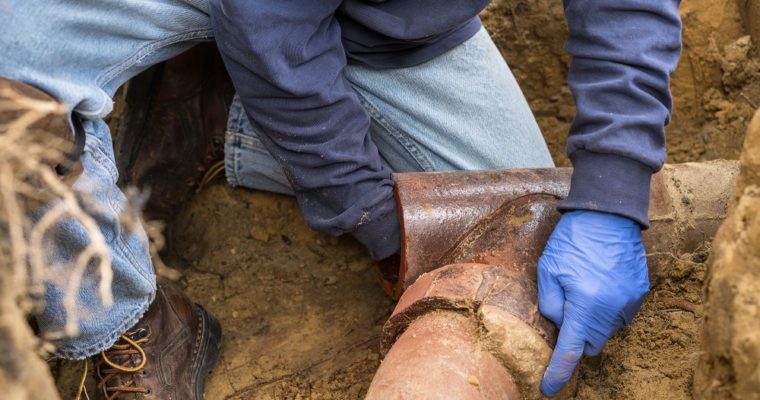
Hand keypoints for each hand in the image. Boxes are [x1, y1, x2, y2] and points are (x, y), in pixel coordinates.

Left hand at [537, 210, 648, 395]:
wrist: (609, 213)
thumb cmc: (573, 239)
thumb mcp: (548, 269)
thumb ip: (550, 303)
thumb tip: (558, 325)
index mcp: (585, 304)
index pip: (570, 350)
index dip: (558, 373)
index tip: (549, 389)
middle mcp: (611, 308)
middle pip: (591, 343)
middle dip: (576, 337)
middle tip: (566, 309)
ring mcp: (629, 302)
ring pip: (606, 329)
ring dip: (593, 321)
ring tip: (584, 288)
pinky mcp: (640, 293)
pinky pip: (620, 314)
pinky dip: (607, 309)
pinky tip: (599, 284)